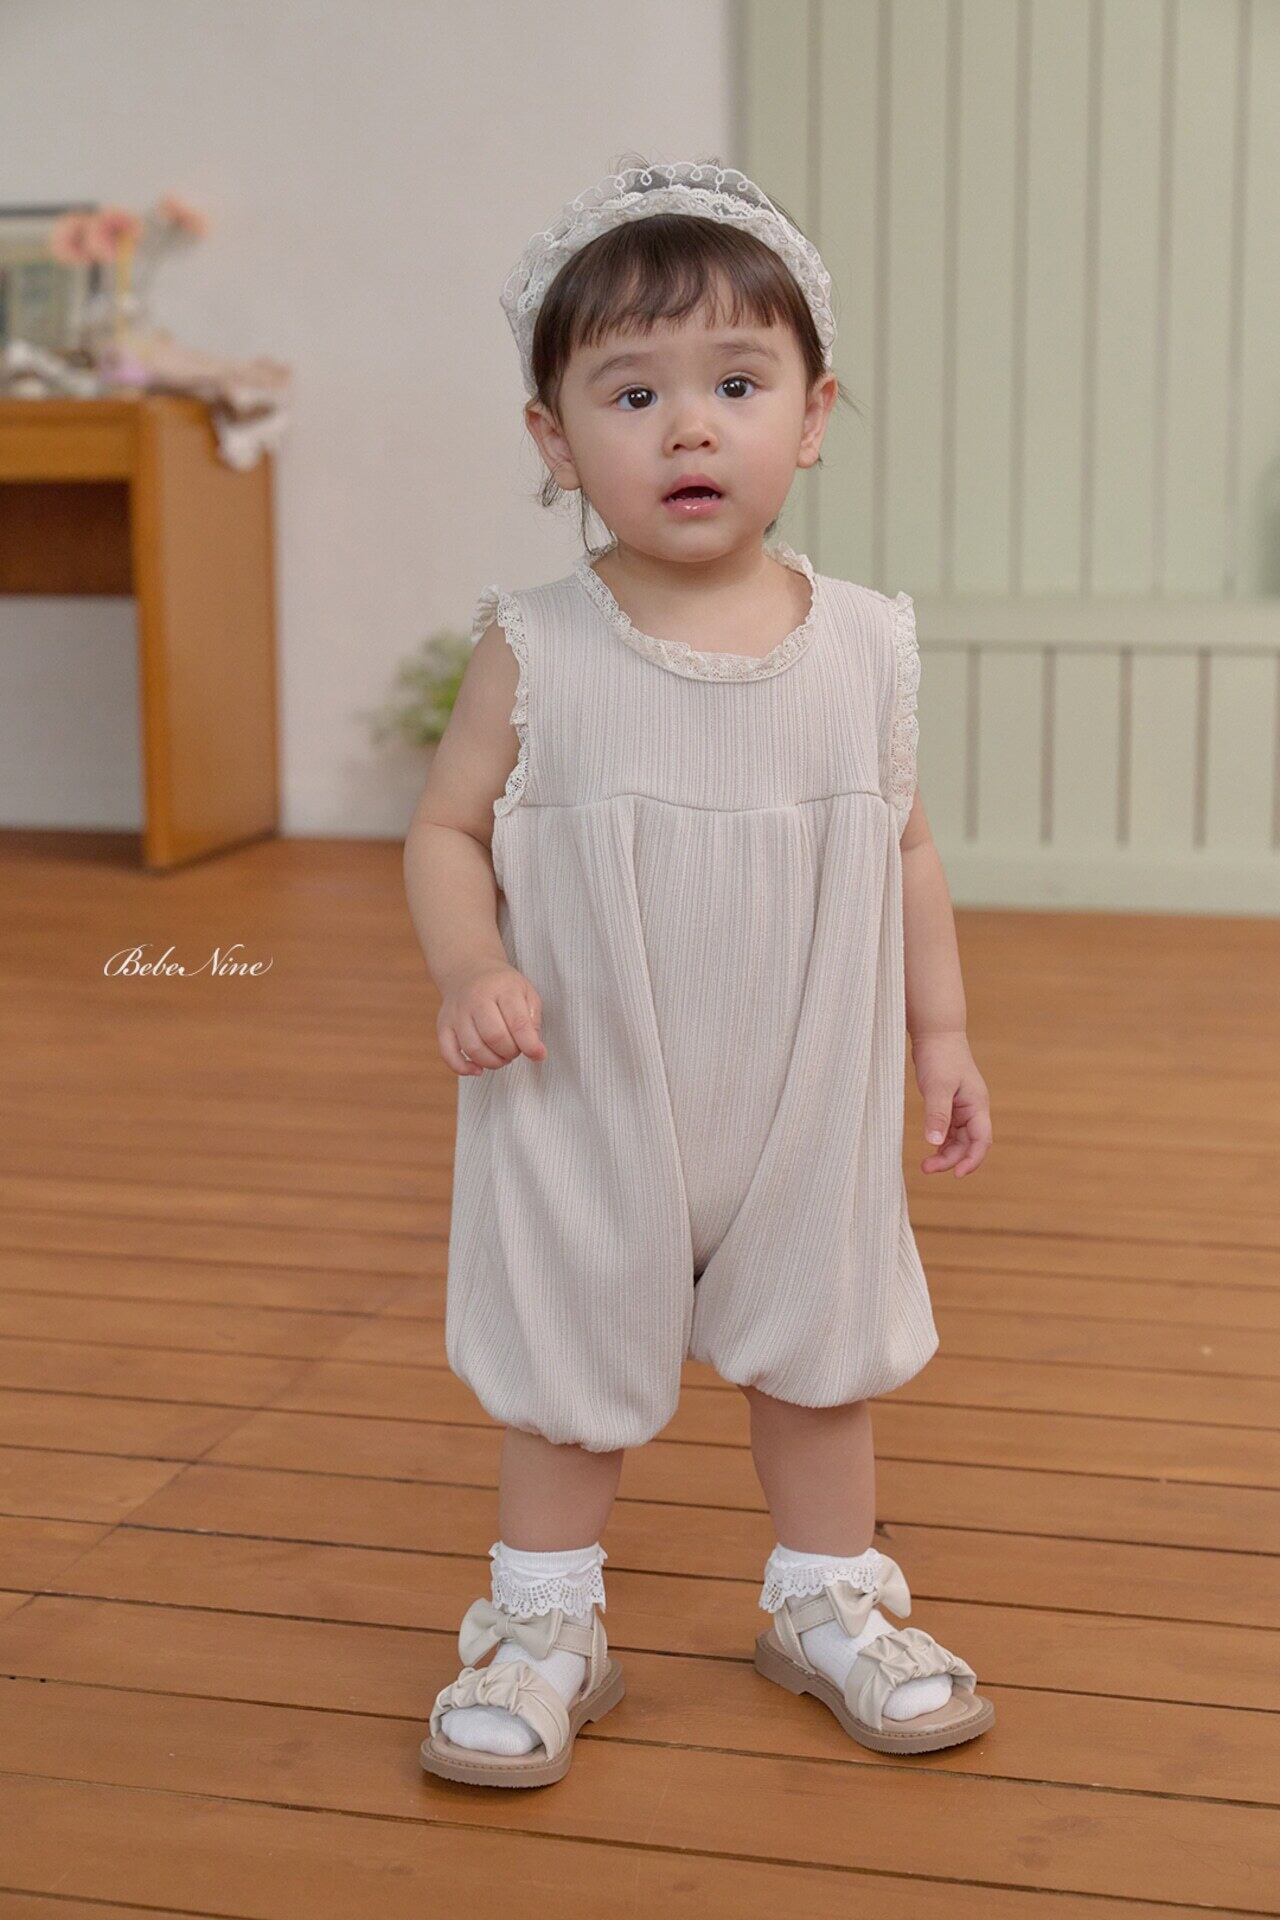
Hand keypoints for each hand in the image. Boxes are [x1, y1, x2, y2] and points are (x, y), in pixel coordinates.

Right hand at [438, 962, 545, 1075]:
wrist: (469, 970)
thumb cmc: (502, 987)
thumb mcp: (526, 992)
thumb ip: (533, 1020)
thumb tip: (536, 1052)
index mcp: (502, 988)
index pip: (517, 1022)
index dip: (530, 1045)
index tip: (539, 1055)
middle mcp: (475, 998)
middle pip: (494, 1037)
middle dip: (510, 1052)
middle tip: (516, 1050)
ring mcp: (456, 1013)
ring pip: (473, 1048)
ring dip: (492, 1062)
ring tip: (502, 1056)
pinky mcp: (443, 1025)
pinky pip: (448, 1053)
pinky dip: (463, 1068)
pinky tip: (478, 1070)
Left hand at [911, 1030, 991, 1176]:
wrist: (936, 1033)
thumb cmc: (940, 1056)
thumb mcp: (937, 1087)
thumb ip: (937, 1114)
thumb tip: (934, 1142)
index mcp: (977, 1105)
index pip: (981, 1140)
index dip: (972, 1160)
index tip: (956, 1174)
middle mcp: (973, 1109)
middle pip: (968, 1144)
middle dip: (951, 1159)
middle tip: (926, 1168)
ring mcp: (962, 1107)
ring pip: (958, 1139)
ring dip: (945, 1153)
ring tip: (926, 1164)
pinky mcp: (950, 1104)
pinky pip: (950, 1130)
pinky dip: (941, 1141)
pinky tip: (930, 1148)